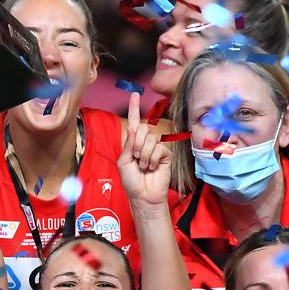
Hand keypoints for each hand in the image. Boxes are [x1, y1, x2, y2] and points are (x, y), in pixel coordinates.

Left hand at [118, 93, 171, 207]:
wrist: (143, 195)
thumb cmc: (131, 181)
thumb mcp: (123, 162)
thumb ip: (127, 144)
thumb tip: (132, 127)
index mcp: (132, 142)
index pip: (133, 122)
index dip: (134, 108)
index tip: (135, 94)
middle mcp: (144, 142)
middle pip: (142, 129)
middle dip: (136, 145)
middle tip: (136, 159)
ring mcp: (156, 147)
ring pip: (150, 139)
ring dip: (144, 155)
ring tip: (144, 166)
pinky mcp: (165, 154)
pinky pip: (159, 148)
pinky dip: (153, 159)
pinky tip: (152, 167)